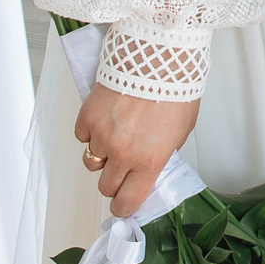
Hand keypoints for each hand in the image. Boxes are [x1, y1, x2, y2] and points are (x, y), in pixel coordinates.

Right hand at [75, 85, 199, 217]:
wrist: (158, 57)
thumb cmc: (175, 88)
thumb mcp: (181, 131)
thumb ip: (163, 153)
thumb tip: (151, 165)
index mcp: (149, 160)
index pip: (127, 202)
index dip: (124, 206)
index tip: (123, 204)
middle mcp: (123, 152)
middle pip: (106, 186)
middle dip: (114, 181)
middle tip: (122, 167)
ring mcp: (103, 135)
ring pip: (92, 161)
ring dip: (103, 154)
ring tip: (117, 135)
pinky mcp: (88, 116)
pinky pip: (82, 137)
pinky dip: (91, 132)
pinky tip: (106, 119)